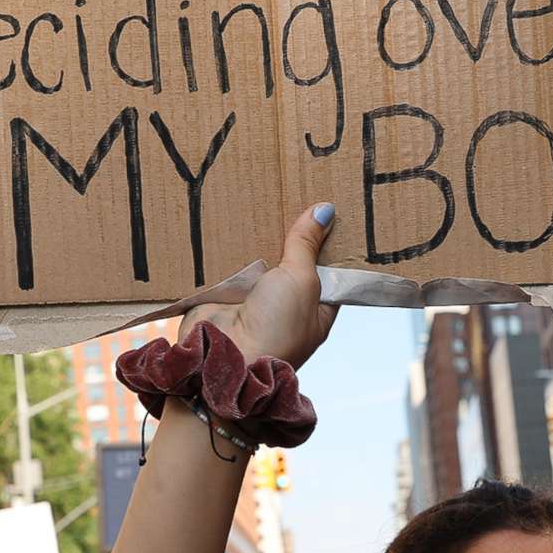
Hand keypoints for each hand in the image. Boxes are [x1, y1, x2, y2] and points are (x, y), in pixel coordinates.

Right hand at [183, 202, 338, 368]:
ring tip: (261, 200)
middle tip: (292, 197)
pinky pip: (230, 267)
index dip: (327, 245)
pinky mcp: (224, 297)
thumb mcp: (301, 279)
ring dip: (257, 241)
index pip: (327, 273)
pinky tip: (233, 221)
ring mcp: (254, 303)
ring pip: (259, 262)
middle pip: (292, 264)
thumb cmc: (275, 331)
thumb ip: (307, 245)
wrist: (224, 356)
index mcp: (315, 311)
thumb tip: (324, 211)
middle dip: (289, 238)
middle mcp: (286, 308)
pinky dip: (230, 249)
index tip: (326, 212)